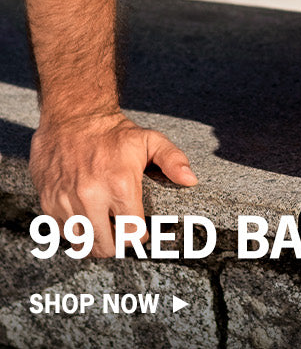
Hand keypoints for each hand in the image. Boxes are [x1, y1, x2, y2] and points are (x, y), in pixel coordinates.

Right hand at [29, 111, 197, 256]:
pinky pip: (62, 233)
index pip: (132, 234)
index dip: (140, 236)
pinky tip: (86, 217)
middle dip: (118, 244)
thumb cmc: (114, 132)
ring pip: (82, 245)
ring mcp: (67, 200)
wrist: (73, 116)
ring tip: (104, 228)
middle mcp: (92, 196)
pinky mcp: (49, 201)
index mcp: (121, 184)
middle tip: (122, 234)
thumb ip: (173, 160)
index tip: (141, 230)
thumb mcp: (150, 140)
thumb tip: (190, 180)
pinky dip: (75, 231)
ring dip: (95, 241)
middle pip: (106, 247)